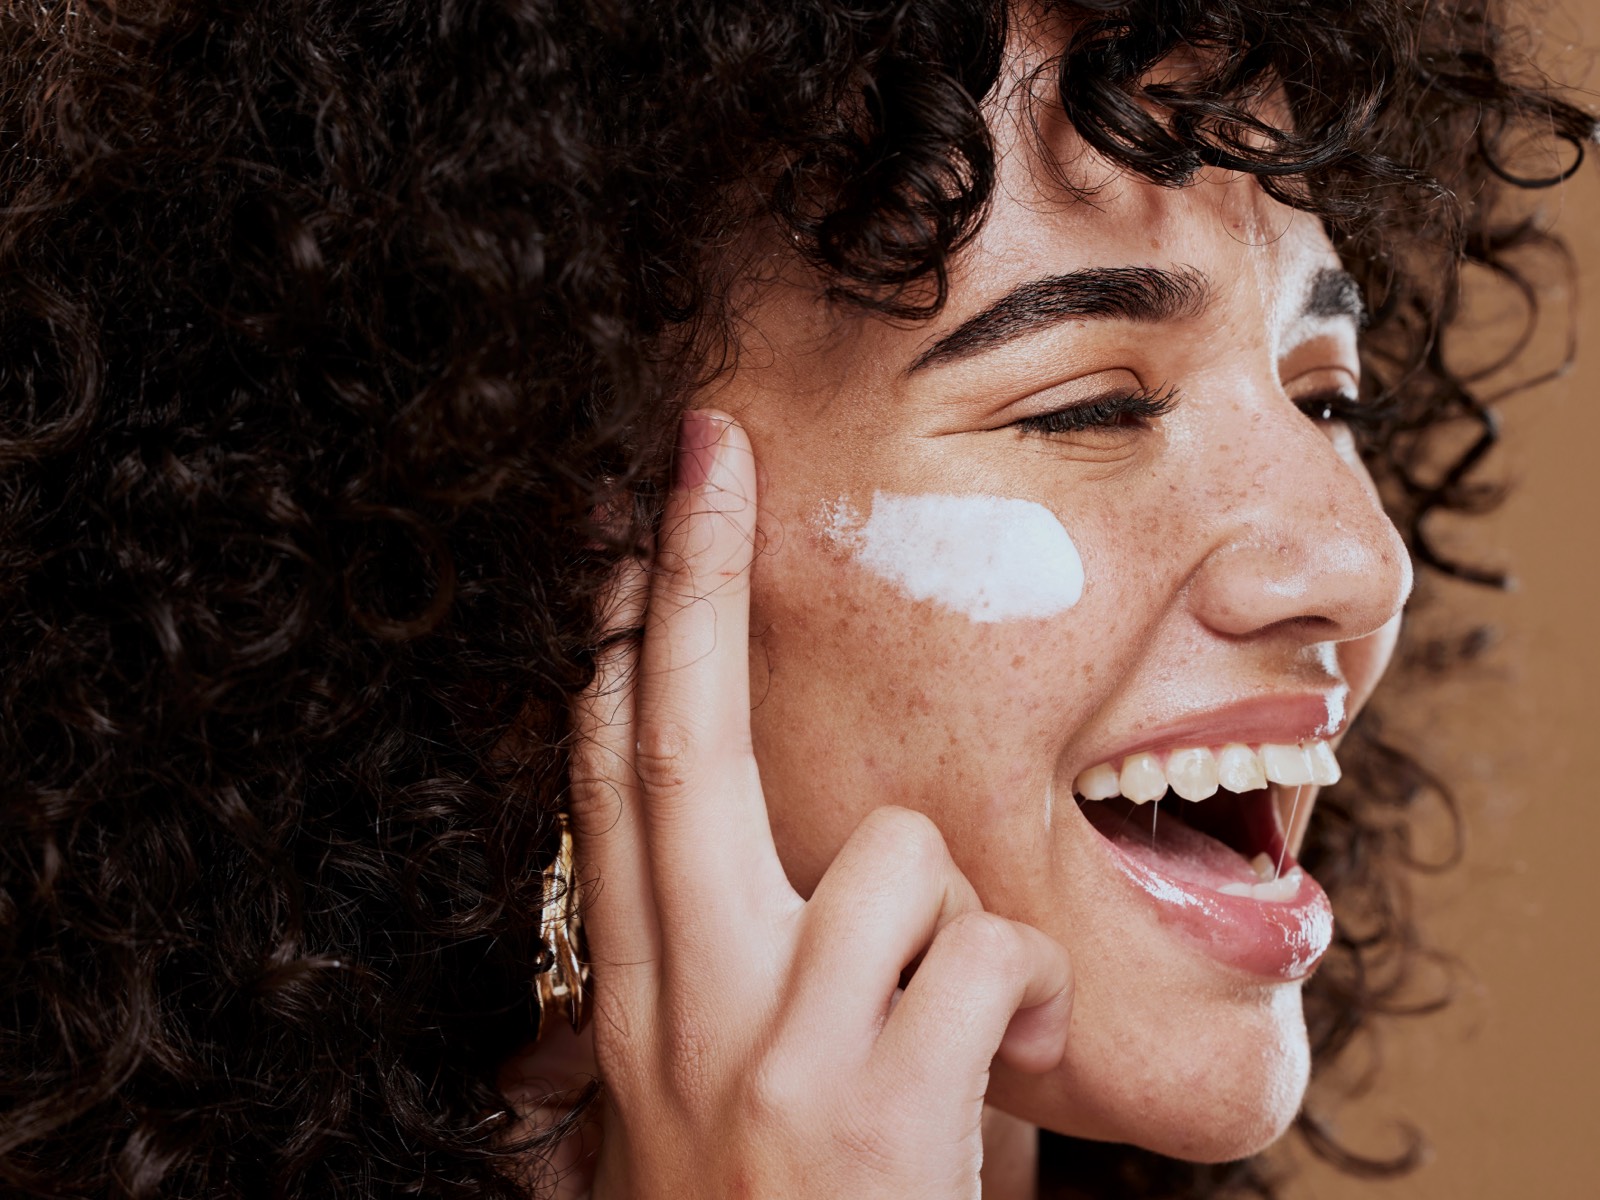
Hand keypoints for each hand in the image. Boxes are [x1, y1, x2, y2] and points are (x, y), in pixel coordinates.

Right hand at [568, 410, 1073, 1198]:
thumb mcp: (715, 1108)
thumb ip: (736, 986)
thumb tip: (822, 869)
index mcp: (643, 1008)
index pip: (607, 789)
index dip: (615, 651)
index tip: (628, 536)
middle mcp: (681, 1011)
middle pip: (673, 748)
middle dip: (685, 585)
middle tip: (700, 453)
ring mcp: (769, 1050)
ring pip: (888, 858)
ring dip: (955, 921)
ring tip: (964, 1031)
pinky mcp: (869, 1099)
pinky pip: (985, 958)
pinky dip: (1024, 1004)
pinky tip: (1006, 1086)